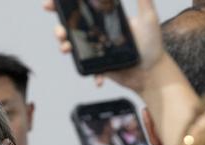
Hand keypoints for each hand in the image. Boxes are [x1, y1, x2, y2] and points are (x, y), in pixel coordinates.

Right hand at [43, 0, 166, 92]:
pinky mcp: (98, 66)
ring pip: (74, 47)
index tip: (51, 4)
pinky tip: (99, 78)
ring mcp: (96, 50)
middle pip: (72, 28)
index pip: (82, 9)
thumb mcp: (149, 19)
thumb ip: (144, 1)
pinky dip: (90, 74)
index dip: (64, 6)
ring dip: (65, 47)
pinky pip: (87, 69)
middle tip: (60, 31)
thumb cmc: (153, 45)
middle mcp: (99, 34)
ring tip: (66, 48)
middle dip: (59, 29)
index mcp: (106, 19)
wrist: (153, 73)